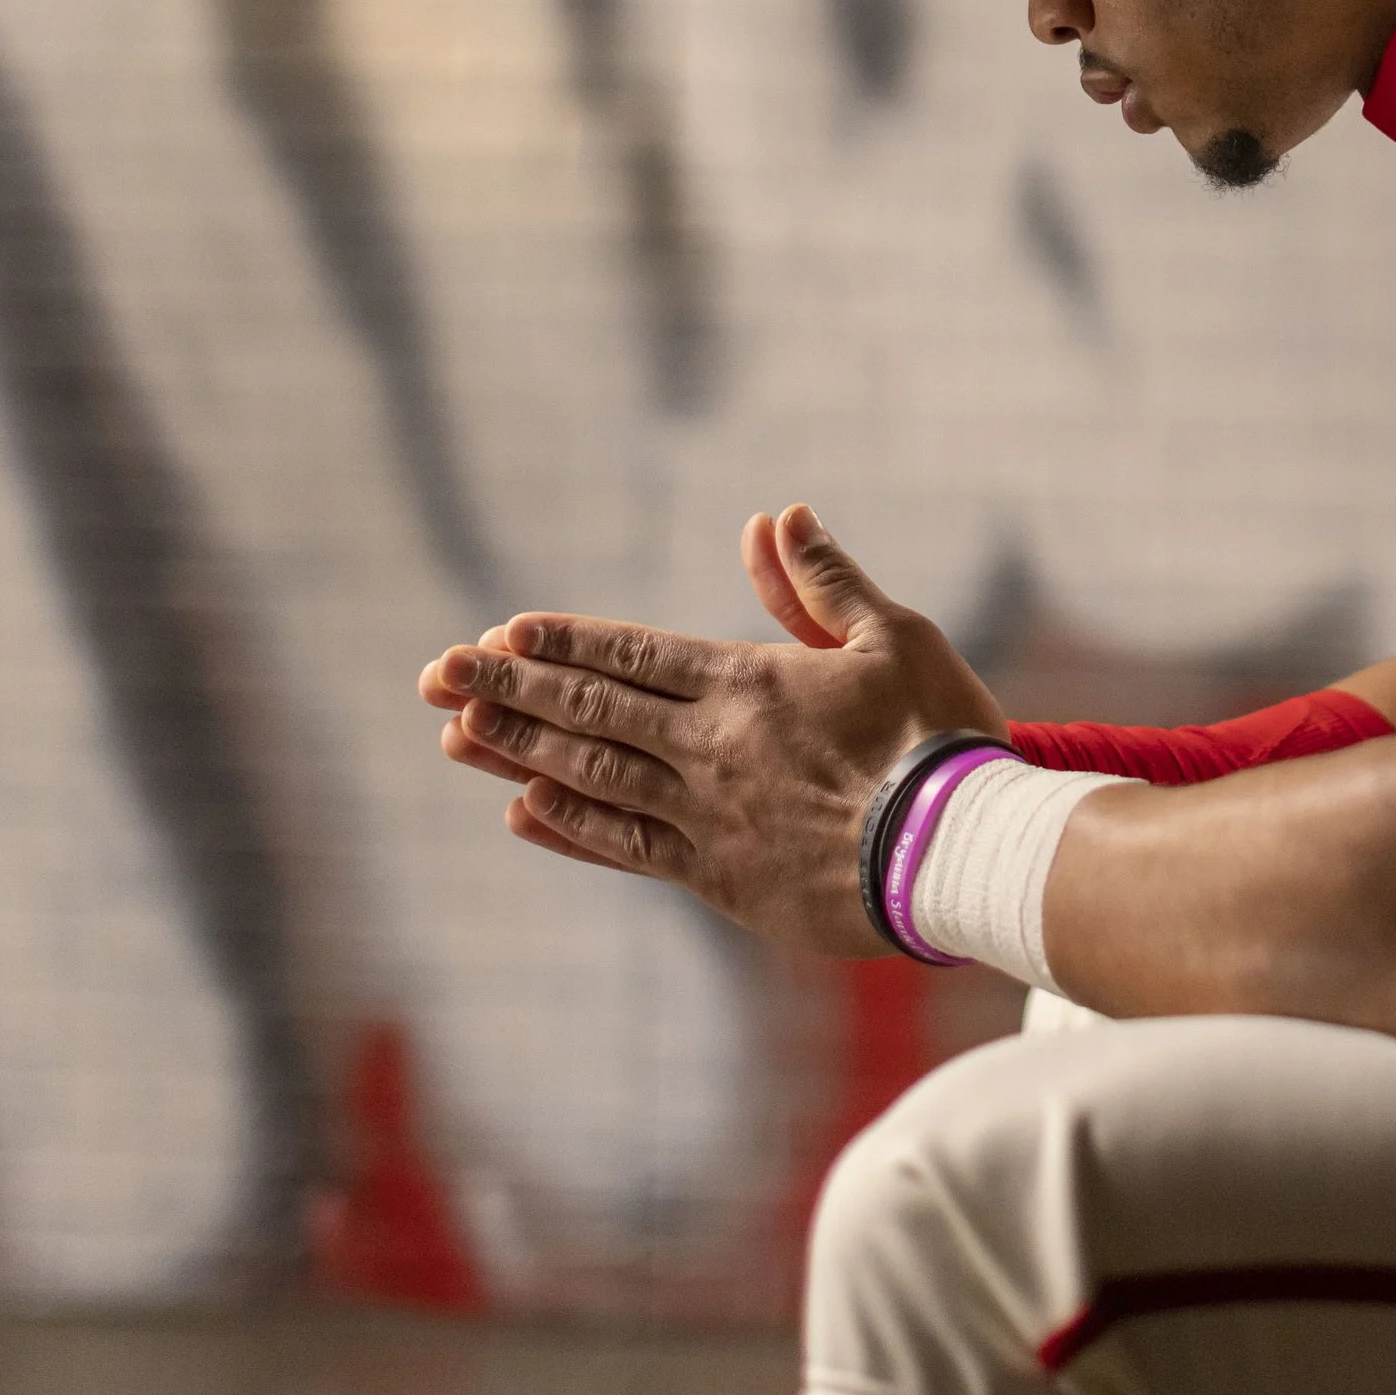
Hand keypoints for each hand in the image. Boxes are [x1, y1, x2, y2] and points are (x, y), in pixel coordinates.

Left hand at [419, 506, 1004, 953]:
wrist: (959, 853)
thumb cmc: (941, 737)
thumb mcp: (893, 636)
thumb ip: (823, 582)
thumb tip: (777, 516)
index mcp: (749, 682)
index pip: (635, 653)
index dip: (566, 640)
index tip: (502, 632)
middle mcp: (710, 746)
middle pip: (592, 709)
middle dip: (509, 687)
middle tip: (436, 673)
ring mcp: (707, 816)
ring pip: (592, 775)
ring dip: (519, 750)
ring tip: (453, 734)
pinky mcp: (719, 878)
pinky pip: (626, 847)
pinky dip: (571, 827)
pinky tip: (524, 811)